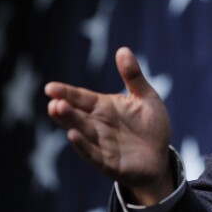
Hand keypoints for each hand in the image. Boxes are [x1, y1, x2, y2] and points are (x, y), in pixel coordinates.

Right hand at [45, 47, 172, 203]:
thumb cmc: (151, 126)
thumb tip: (123, 49)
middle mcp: (98, 124)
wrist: (161, 157)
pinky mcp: (108, 162)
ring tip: (58, 110)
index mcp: (104, 107)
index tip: (50, 87)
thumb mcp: (146, 98)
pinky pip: (93, 153)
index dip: (66, 92)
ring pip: (82, 132)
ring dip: (70, 122)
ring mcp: (101, 144)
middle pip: (77, 115)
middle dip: (64, 108)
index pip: (81, 98)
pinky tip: (72, 135)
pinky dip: (83, 145)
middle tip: (54, 101)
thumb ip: (133, 76)